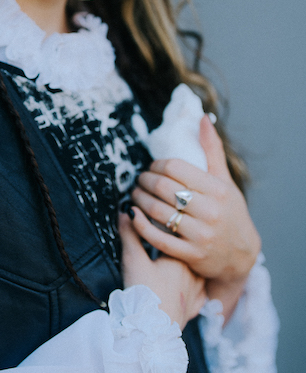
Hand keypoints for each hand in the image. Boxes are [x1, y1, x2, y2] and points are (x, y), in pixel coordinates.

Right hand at [118, 212, 207, 329]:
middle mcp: (193, 272)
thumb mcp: (133, 259)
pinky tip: (192, 289)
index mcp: (181, 257)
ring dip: (190, 269)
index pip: (176, 236)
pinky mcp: (193, 309)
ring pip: (197, 273)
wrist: (152, 329)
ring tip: (181, 266)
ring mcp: (196, 292)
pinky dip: (196, 290)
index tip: (158, 223)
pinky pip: (200, 295)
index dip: (166, 229)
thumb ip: (130, 234)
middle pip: (187, 254)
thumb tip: (126, 210)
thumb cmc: (143, 292)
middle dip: (178, 249)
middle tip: (167, 245)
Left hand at [129, 115, 260, 318]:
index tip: (152, 167)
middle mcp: (210, 211)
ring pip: (158, 212)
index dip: (157, 165)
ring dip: (139, 200)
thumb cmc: (229, 210)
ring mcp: (200, 235)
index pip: (175, 168)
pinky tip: (133, 215)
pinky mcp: (191, 254)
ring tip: (134, 195)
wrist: (240, 254)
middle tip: (139, 179)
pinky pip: (157, 238)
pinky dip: (140, 226)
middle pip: (163, 188)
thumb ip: (211, 149)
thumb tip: (203, 117)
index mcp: (217, 189)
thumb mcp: (224, 179)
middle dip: (145, 181)